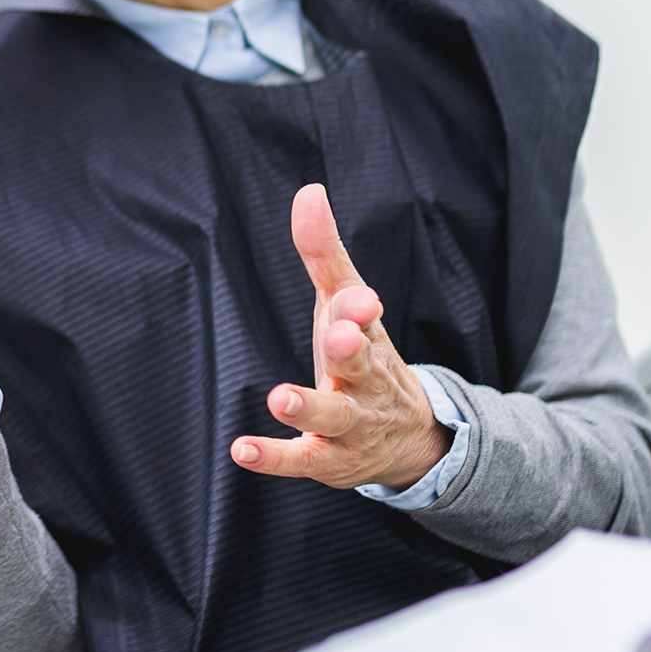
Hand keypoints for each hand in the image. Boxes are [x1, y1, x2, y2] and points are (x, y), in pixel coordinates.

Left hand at [230, 185, 453, 492]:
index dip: (360, 308)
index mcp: (368, 336)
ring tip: (280, 396)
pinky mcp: (327, 459)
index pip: (367, 318)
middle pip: (361, 364)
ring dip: (309, 406)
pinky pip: (301, 460)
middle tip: (341, 335)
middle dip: (351, 349)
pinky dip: (273, 457)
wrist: (408, 437)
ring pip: (334, 416)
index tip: (360, 300)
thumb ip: (324, 252)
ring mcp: (349, 423)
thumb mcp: (347, 304)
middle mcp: (365, 380)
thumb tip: (309, 191)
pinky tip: (242, 450)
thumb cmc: (363, 357)